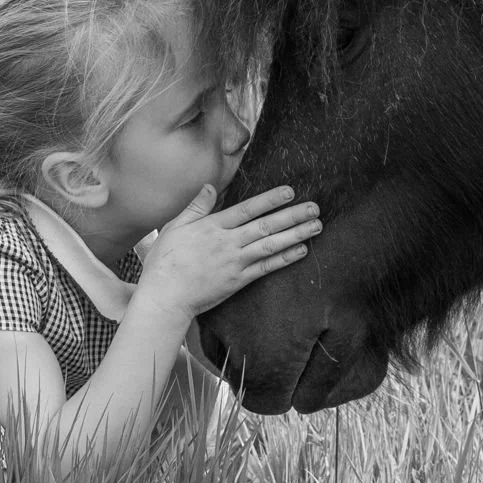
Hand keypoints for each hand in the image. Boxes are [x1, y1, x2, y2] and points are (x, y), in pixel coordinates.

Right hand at [136, 184, 321, 321]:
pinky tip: (301, 251)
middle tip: (315, 207)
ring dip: (296, 234)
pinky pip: (266, 268)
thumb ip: (196, 206)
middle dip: (292, 216)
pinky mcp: (238, 280)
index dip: (270, 199)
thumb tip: (210, 186)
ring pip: (271, 245)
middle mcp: (228, 243)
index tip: (290, 191)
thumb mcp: (176, 226)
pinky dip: (284, 259)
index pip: (247, 209)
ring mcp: (235, 263)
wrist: (165, 295)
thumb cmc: (165, 260)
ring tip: (316, 226)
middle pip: (266, 226)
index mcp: (213, 226)